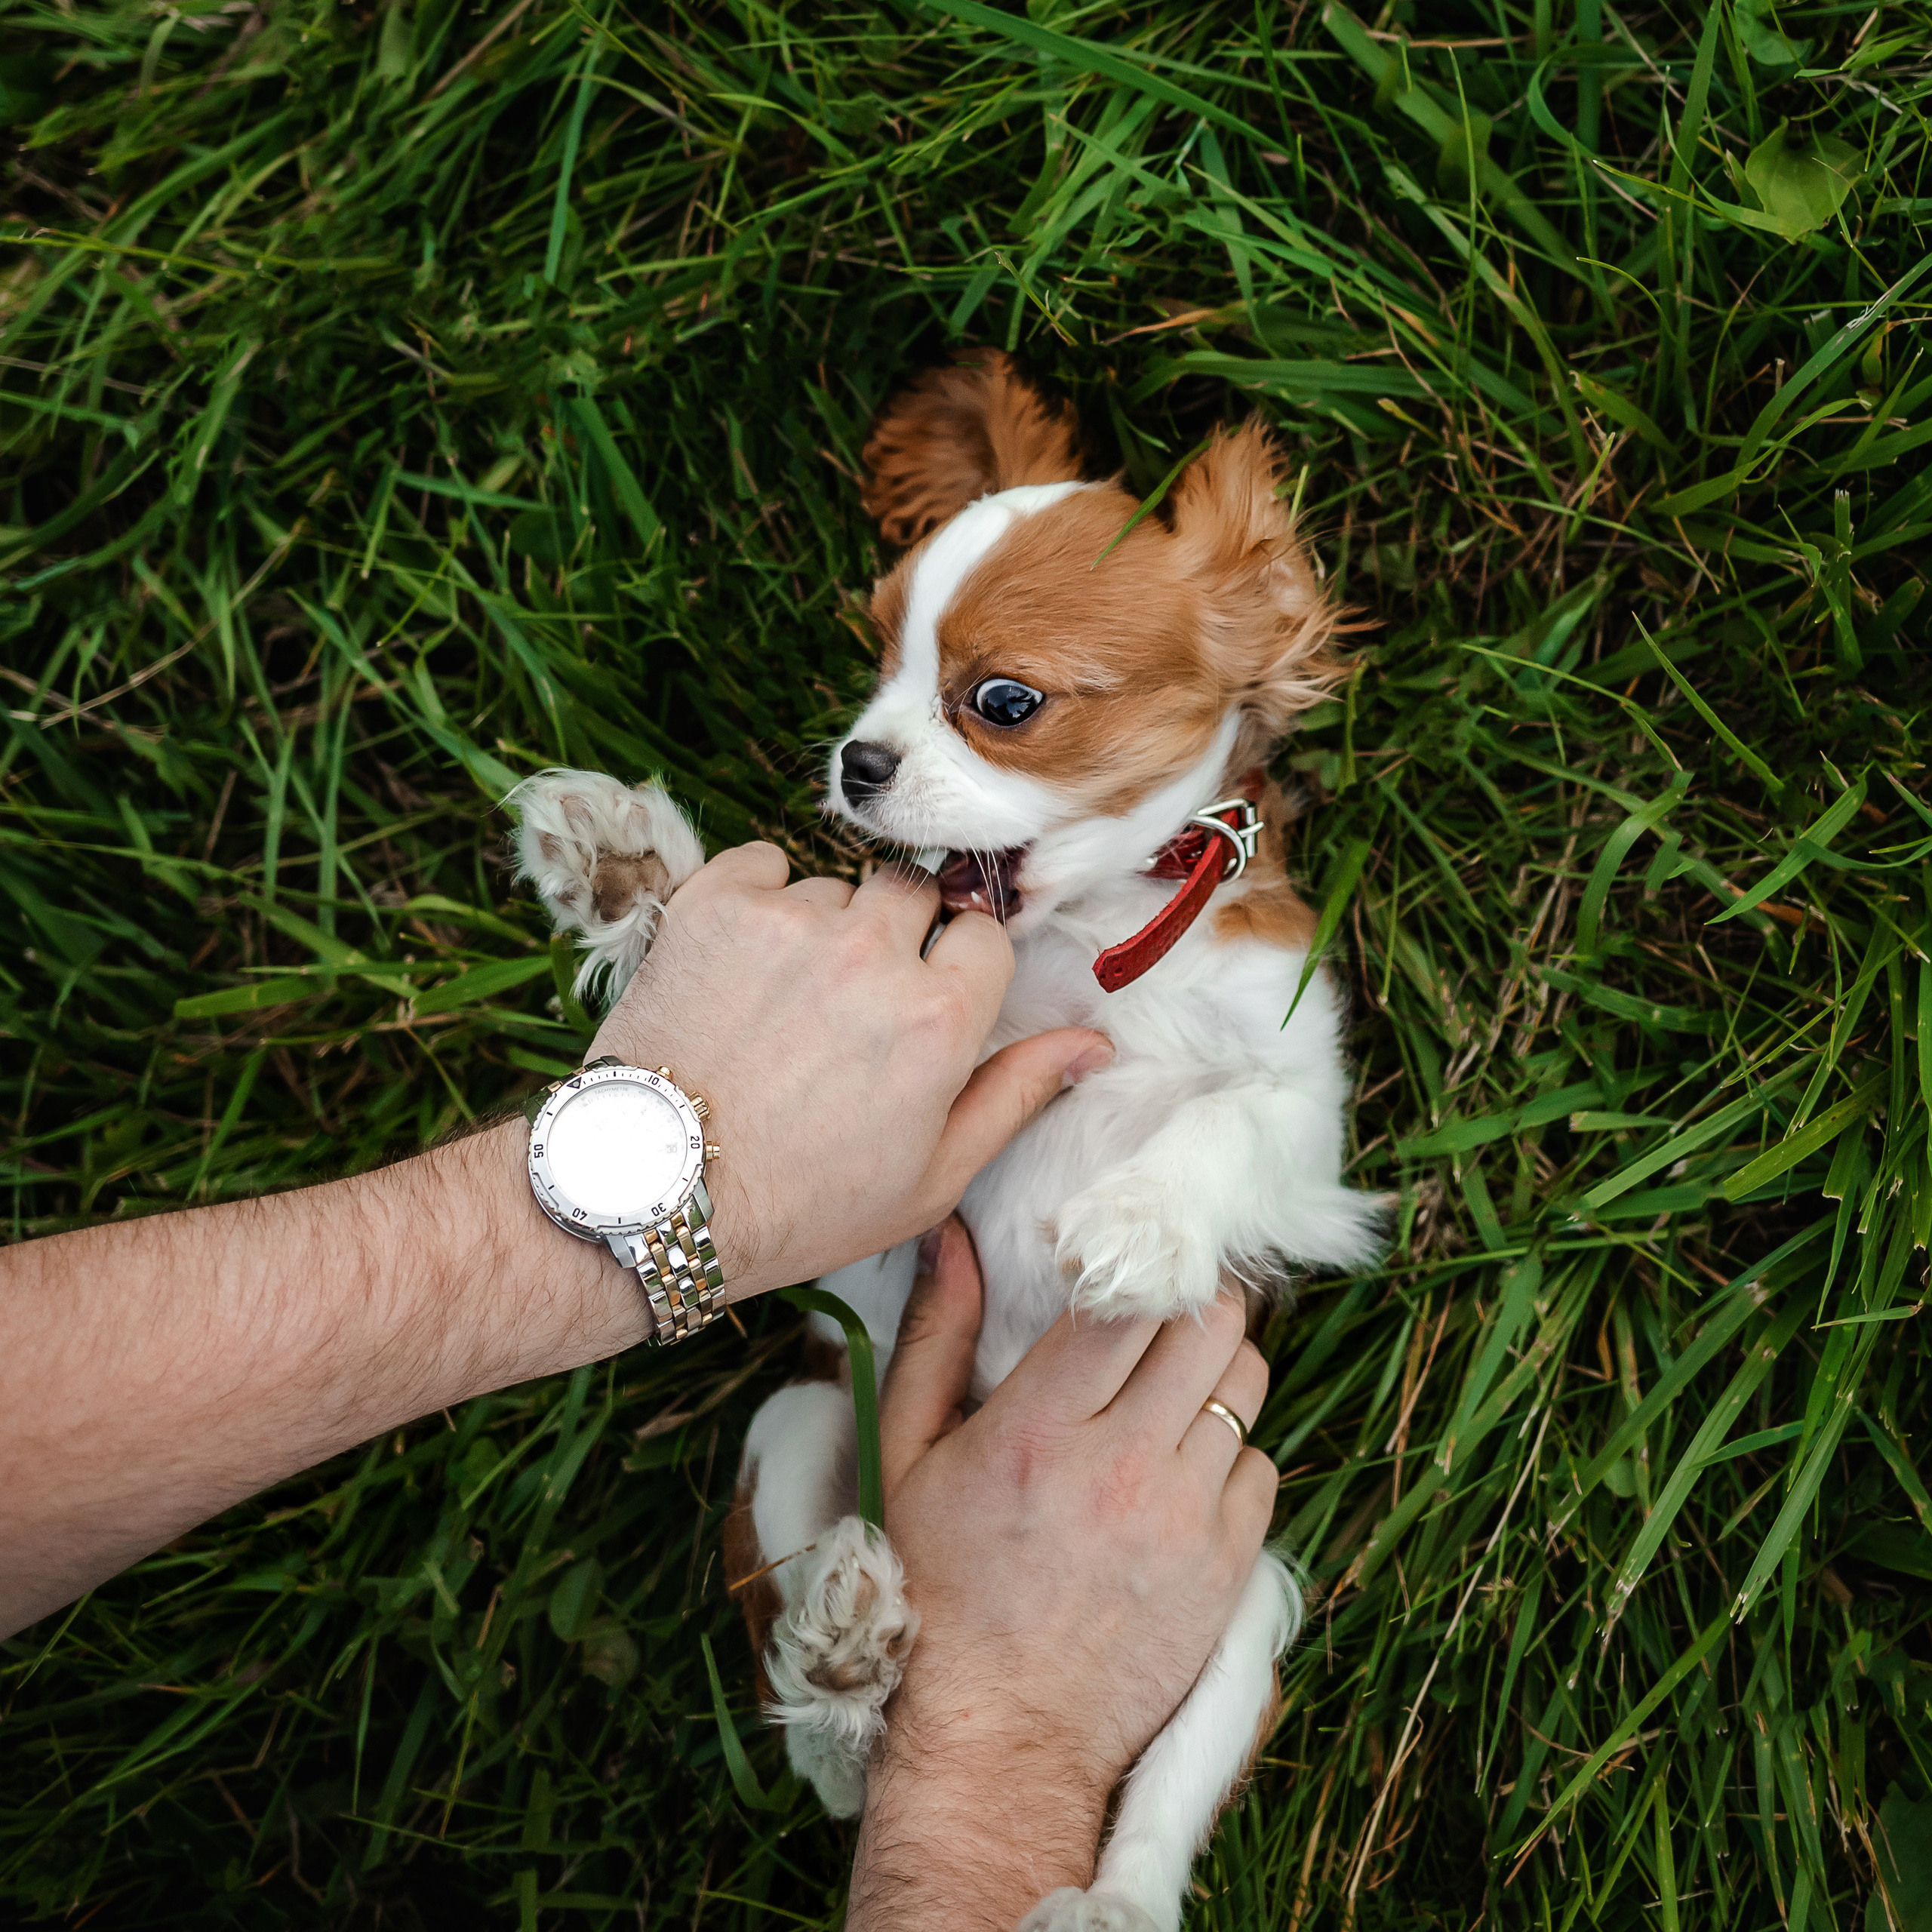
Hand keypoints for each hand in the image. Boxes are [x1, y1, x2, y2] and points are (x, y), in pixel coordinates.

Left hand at [588, 846, 1110, 1298]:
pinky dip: (760, 900)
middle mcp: (870, 953)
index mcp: (938, 1018)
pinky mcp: (712, 903)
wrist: (653, 1193)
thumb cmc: (801, 1202)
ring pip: (836, 887)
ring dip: (823, 928)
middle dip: (897, 939)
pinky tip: (744, 968)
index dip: (957, 971)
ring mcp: (788, 920)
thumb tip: (1094, 1044)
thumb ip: (1016, 1093)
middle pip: (915, 895)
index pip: (983, 937)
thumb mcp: (931, 1175)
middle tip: (851, 1007)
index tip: (924, 1006)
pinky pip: (764, 863)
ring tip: (783, 1005)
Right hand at [847, 1220, 1274, 1928]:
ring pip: (1247, 1384)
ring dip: (1216, 1370)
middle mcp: (1120, 1465)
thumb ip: (935, 1336)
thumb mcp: (907, 1455)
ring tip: (1175, 1386)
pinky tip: (1183, 1472)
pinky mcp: (1226, 1568)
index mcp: (1038, 1428)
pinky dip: (1231, 1455)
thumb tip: (954, 1237)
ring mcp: (1183, 1519)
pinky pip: (1263, 1466)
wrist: (999, 1735)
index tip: (1121, 1263)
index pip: (1129, 1298)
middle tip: (1166, 1309)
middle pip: (1212, 1324)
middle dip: (1193, 1300)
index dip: (1137, 1261)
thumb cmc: (938, 1588)